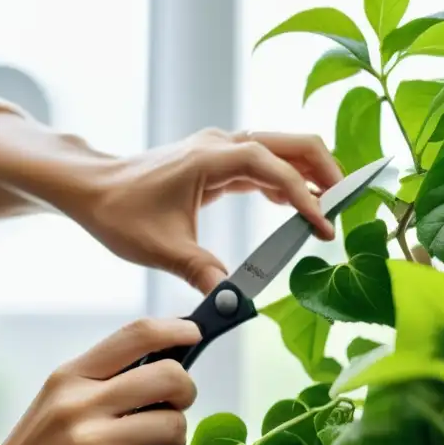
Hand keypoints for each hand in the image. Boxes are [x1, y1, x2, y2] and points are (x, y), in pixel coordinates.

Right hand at [0, 318, 200, 444]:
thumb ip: (101, 384)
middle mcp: (80, 403)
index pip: (136, 334)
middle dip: (186, 393)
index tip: (193, 333)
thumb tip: (164, 370)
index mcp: (69, 378)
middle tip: (175, 409)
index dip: (175, 329)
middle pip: (169, 376)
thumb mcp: (55, 406)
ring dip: (172, 443)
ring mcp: (91, 442)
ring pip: (174, 426)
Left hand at [68, 128, 343, 293]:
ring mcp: (221, 149)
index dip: (306, 199)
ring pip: (282, 149)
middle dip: (326, 169)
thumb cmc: (120, 210)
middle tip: (351, 202)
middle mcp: (222, 145)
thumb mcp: (162, 248)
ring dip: (310, 172)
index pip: (276, 171)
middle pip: (292, 143)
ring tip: (333, 207)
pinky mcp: (218, 160)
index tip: (324, 230)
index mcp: (213, 157)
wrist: (92, 188)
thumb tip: (233, 301)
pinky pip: (264, 163)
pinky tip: (296, 206)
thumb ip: (203, 272)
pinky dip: (287, 180)